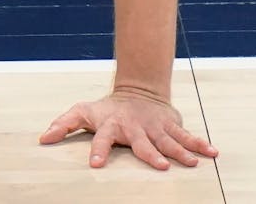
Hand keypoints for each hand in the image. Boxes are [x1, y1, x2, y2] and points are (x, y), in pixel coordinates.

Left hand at [39, 88, 219, 169]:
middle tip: (160, 165)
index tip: (96, 164)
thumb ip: (63, 125)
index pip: (102, 138)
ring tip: (192, 162)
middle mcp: (134, 127)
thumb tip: (42, 138)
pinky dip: (200, 144)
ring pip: (169, 140)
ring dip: (181, 151)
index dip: (98, 150)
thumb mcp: (82, 112)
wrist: (136, 91)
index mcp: (111, 125)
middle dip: (150, 153)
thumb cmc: (106, 108)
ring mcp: (155, 126)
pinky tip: (213, 152)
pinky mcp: (170, 125)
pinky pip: (187, 136)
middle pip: (142, 142)